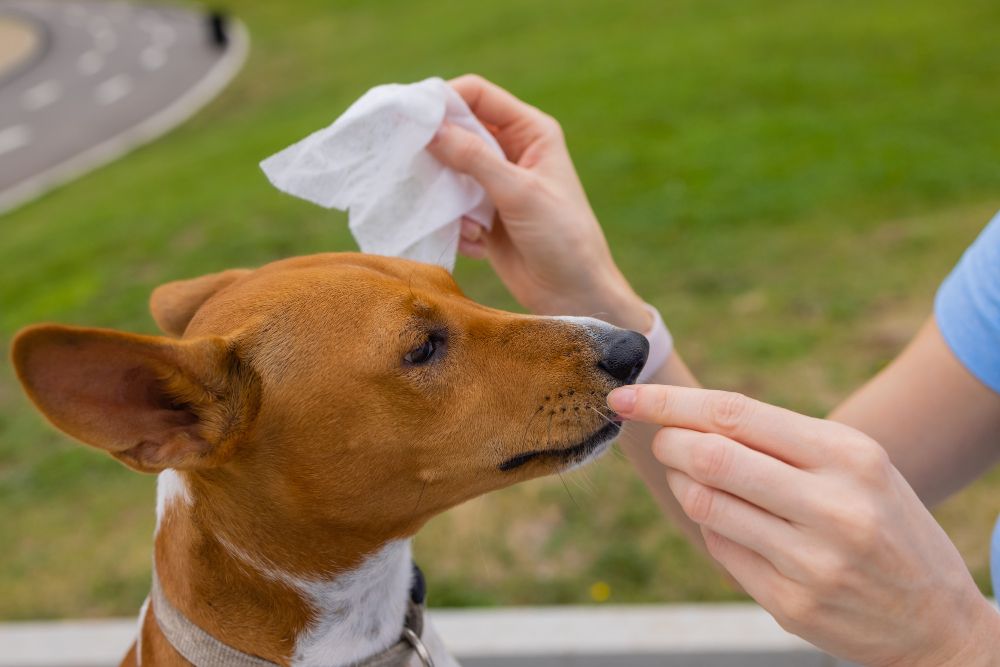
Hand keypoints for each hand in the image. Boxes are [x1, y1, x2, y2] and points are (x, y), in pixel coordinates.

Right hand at [427, 75, 648, 330]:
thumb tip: (430, 130)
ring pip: (450, 169)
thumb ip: (474, 159)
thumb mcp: (519, 192)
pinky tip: (479, 243)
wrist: (574, 294)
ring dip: (446, 192)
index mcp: (530, 131)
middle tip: (411, 163)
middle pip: (458, 130)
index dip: (444, 99)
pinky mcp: (484, 214)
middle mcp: (511, 151)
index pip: (478, 96)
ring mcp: (496, 183)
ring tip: (458, 215)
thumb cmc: (562, 236)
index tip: (411, 116)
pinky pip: (452, 205)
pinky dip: (456, 222)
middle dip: (437, 148)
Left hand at [607, 384, 999, 666]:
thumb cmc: (885, 523)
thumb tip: (685, 416)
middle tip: (661, 440)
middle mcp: (834, 506)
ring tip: (695, 478)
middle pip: (710, 456)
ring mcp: (812, 561)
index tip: (625, 395)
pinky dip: (710, 528)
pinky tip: (729, 522)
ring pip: (704, 504)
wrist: (938, 622)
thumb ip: (779, 440)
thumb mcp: (856, 465)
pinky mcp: (792, 605)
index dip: (669, 402)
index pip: (736, 414)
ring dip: (683, 484)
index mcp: (849, 455)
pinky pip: (719, 550)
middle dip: (668, 441)